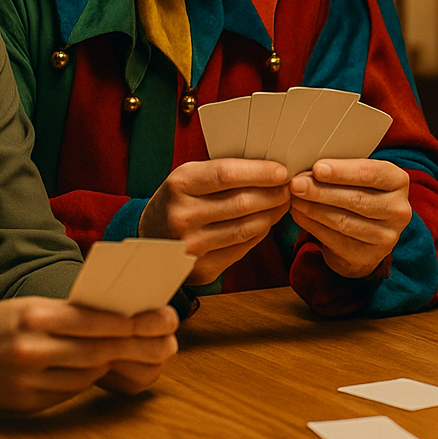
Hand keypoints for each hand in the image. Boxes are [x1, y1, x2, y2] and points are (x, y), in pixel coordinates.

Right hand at [0, 298, 177, 412]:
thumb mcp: (29, 306)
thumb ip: (70, 312)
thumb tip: (122, 315)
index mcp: (32, 317)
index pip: (92, 321)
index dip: (126, 322)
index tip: (152, 321)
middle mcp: (30, 349)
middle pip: (96, 351)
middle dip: (132, 347)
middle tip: (163, 343)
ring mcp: (28, 381)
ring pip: (87, 374)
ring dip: (108, 363)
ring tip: (128, 353)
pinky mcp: (27, 404)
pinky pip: (70, 391)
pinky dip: (85, 379)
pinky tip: (91, 369)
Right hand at [139, 159, 293, 284]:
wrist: (148, 238)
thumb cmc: (178, 200)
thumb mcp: (190, 177)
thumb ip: (223, 172)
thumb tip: (271, 169)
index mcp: (180, 184)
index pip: (227, 174)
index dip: (260, 172)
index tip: (282, 171)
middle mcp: (182, 216)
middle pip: (242, 203)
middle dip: (274, 194)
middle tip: (289, 188)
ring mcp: (190, 246)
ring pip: (247, 228)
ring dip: (272, 215)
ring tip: (282, 203)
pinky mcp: (201, 269)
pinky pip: (242, 248)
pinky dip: (260, 234)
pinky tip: (266, 222)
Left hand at [290, 158, 411, 278]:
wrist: (365, 237)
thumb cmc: (359, 196)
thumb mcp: (358, 178)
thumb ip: (341, 171)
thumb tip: (307, 170)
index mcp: (398, 182)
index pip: (371, 173)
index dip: (343, 171)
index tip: (317, 168)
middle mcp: (398, 210)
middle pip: (356, 199)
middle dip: (321, 191)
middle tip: (296, 184)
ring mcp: (386, 237)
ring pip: (343, 221)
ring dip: (313, 209)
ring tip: (294, 199)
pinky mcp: (367, 257)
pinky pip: (335, 240)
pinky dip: (312, 226)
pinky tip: (300, 215)